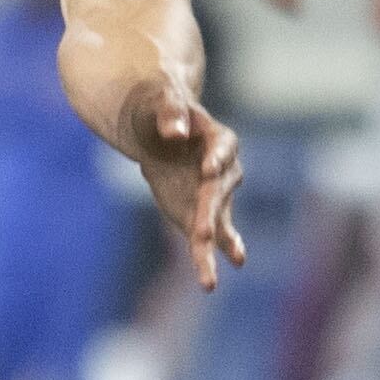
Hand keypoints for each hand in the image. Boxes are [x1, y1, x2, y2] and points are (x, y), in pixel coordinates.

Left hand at [127, 81, 246, 289]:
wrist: (155, 127)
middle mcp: (223, 170)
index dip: (217, 158)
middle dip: (210, 212)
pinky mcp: (199, 213)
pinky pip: (209, 236)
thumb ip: (170, 112)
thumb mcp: (161, 98)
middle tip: (201, 233)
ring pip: (217, 221)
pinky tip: (211, 281)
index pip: (222, 148)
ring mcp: (213, 195)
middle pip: (218, 191)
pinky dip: (210, 257)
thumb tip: (175, 132)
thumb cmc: (160, 106)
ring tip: (210, 278)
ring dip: (213, 245)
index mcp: (218, 138)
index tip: (208, 169)